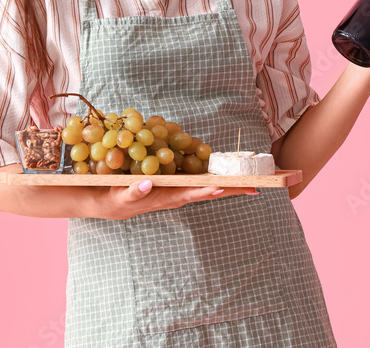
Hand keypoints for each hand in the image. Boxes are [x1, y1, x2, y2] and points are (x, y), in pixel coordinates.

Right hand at [99, 180, 258, 219]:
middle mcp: (178, 194)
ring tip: (249, 179)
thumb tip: (147, 182)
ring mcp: (179, 188)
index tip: (224, 188)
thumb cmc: (118, 200)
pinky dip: (213, 173)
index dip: (208, 191)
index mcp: (167, 198)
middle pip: (208, 191)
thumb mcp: (122, 197)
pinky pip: (198, 177)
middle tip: (255, 186)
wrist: (114, 203)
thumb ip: (134, 191)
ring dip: (228, 183)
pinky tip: (226, 167)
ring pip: (207, 185)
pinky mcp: (176, 180)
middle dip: (231, 189)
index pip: (192, 194)